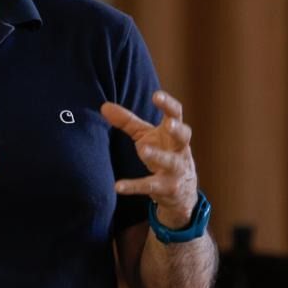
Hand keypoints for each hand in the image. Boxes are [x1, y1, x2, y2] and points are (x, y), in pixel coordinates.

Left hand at [101, 90, 197, 228]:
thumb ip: (127, 121)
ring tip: (143, 150)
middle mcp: (180, 149)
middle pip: (184, 136)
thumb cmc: (163, 152)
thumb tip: (103, 106)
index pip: (176, 114)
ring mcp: (176, 169)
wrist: (181, 192)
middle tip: (169, 124)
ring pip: (170, 162)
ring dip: (158, 155)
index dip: (168, 104)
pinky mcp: (167, 188)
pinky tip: (118, 186)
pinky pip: (150, 186)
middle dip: (177, 130)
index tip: (157, 95)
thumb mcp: (146, 135)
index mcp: (174, 133)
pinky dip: (134, 186)